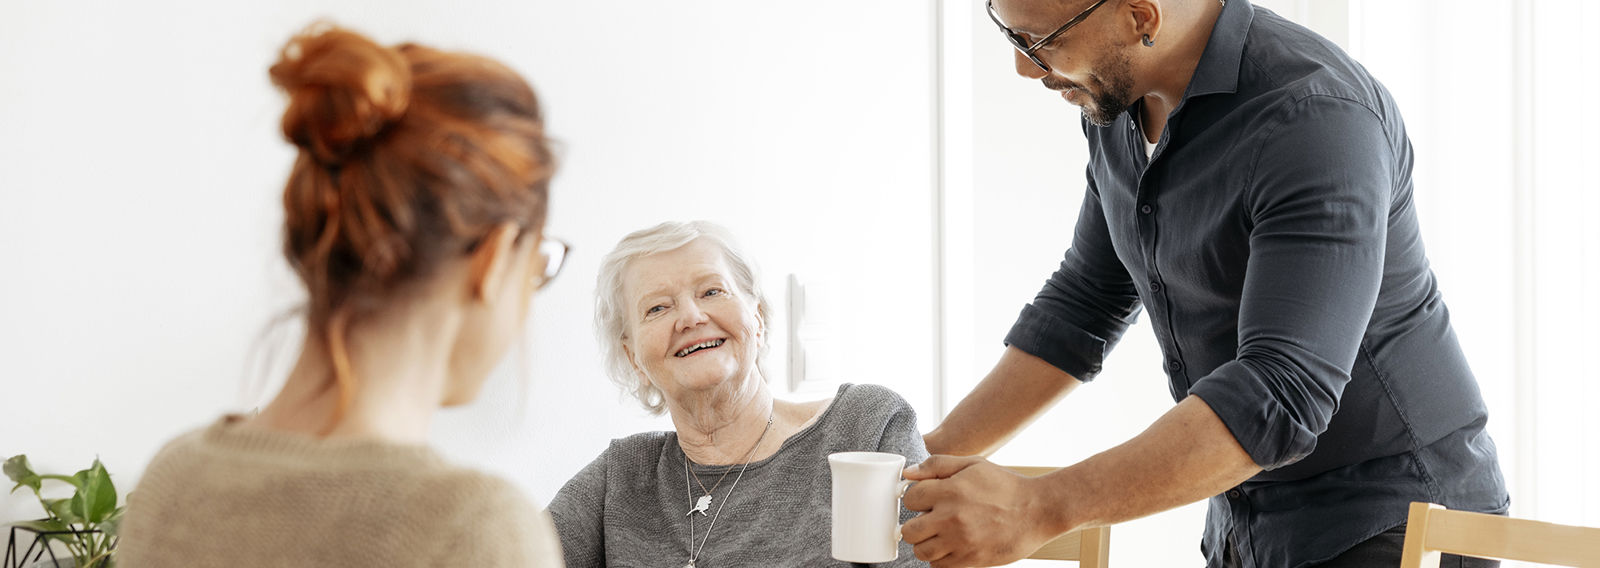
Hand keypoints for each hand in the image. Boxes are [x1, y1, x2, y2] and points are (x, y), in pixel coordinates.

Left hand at [899, 455, 1062, 567]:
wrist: (1038, 511)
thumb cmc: (1005, 486)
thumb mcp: (973, 464)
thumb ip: (937, 465)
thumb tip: (908, 473)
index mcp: (950, 491)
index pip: (910, 499)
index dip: (916, 498)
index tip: (926, 500)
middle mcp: (951, 519)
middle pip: (909, 531)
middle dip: (916, 524)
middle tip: (929, 519)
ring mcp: (960, 542)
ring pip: (921, 551)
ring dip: (926, 543)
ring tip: (940, 533)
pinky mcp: (970, 560)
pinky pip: (939, 566)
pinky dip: (940, 557)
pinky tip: (952, 544)